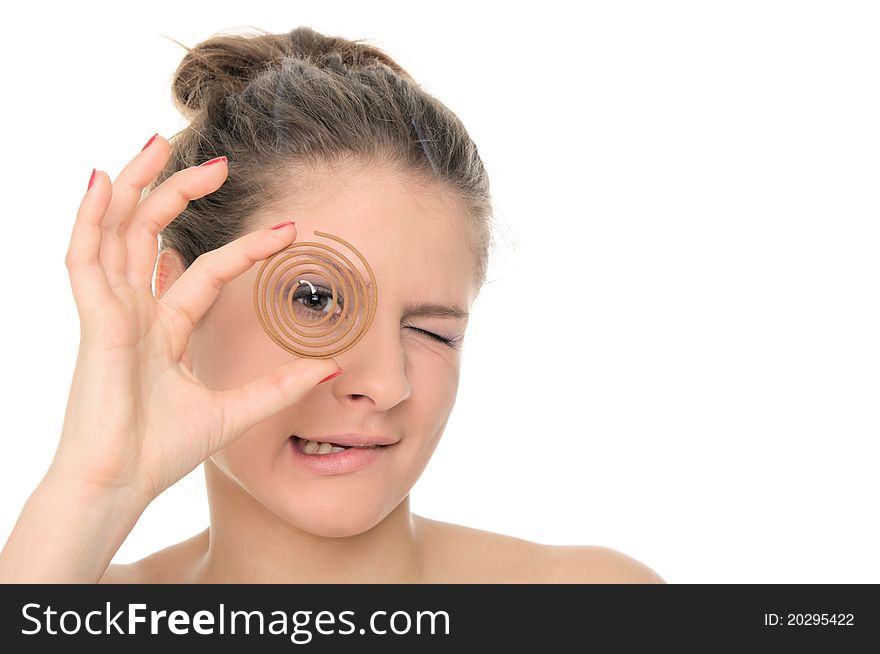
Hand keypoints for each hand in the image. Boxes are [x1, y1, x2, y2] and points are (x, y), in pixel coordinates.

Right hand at [53, 135, 340, 505]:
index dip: (245, 249)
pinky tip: (100, 179)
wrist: (121, 484)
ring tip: (157, 142)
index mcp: (164, 329)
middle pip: (150, 234)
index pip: (205, 271)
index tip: (288, 230)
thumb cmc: (162, 451)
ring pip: (116, 231)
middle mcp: (135, 311)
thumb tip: (333, 368)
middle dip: (179, 193)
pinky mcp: (94, 321)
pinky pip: (85, 258)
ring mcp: (111, 312)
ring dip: (133, 185)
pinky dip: (89, 218)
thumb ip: (280, 387)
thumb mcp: (236, 410)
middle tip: (221, 164)